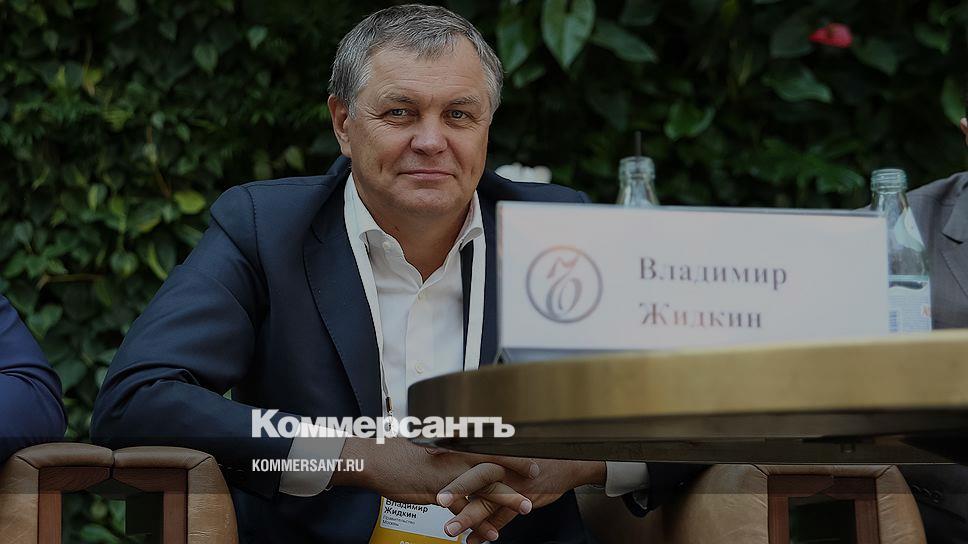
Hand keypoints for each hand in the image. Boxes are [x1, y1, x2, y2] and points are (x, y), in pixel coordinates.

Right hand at [332, 437, 536, 510]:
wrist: (376, 461)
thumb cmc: (400, 453)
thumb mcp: (428, 448)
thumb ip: (447, 453)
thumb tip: (460, 454)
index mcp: (454, 444)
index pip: (487, 445)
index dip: (509, 450)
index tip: (528, 453)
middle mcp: (454, 457)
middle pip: (492, 465)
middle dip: (516, 473)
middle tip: (537, 480)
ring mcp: (448, 476)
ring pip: (483, 487)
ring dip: (506, 498)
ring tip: (525, 508)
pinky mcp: (437, 493)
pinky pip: (462, 510)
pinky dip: (478, 523)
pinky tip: (491, 533)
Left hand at [439, 459, 604, 542]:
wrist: (568, 461)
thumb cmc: (535, 450)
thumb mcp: (512, 442)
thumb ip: (487, 447)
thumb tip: (458, 443)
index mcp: (497, 448)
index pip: (470, 447)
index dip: (449, 447)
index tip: (427, 449)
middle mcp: (504, 466)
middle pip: (478, 477)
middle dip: (458, 488)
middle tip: (438, 499)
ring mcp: (513, 484)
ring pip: (489, 502)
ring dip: (468, 517)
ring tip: (451, 529)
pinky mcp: (524, 499)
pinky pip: (504, 517)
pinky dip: (488, 530)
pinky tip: (473, 540)